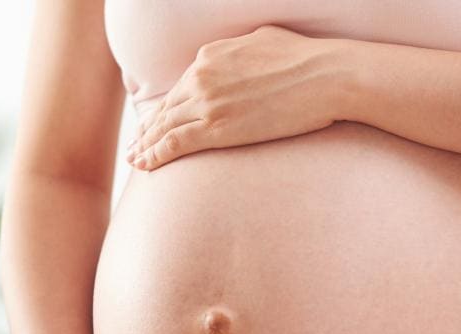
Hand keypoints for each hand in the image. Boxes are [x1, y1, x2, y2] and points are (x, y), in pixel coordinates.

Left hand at [126, 24, 346, 170]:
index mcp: (210, 56)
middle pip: (166, 108)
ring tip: (135, 160)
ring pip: (164, 127)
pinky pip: (174, 143)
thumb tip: (240, 58)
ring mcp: (206, 102)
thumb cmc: (307, 58)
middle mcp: (201, 76)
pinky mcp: (215, 128)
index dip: (164, 108)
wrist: (325, 75)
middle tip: (135, 145)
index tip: (154, 122)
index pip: (180, 87)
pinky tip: (144, 165)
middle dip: (148, 129)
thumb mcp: (264, 39)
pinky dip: (155, 155)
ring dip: (145, 145)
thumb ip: (241, 50)